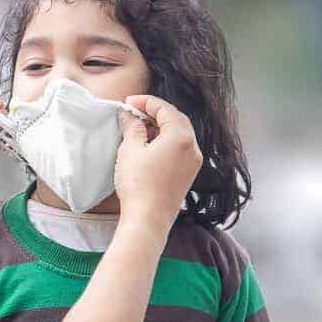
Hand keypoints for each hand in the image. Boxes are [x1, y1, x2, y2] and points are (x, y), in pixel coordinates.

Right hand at [113, 95, 202, 228]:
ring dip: (161, 127)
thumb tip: (129, 116)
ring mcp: (193, 162)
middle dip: (155, 112)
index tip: (128, 102)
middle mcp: (193, 147)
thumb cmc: (138, 185)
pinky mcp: (189, 174)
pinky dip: (167, 141)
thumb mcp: (131, 149)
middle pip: (176, 118)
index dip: (145, 102)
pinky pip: (180, 149)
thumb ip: (132, 127)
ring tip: (139, 128)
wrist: (148, 220)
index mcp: (181, 137)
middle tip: (134, 112)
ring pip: (179, 134)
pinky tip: (149, 145)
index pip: (165, 108)